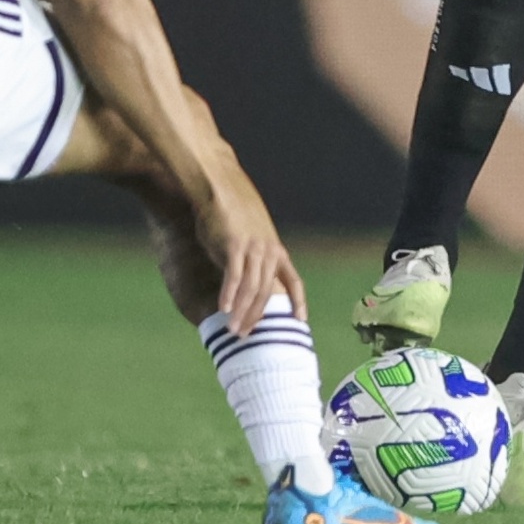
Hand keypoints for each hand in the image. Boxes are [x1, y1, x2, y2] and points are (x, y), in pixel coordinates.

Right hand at [195, 178, 307, 336]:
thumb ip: (254, 259)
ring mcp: (253, 248)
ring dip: (241, 311)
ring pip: (251, 288)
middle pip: (266, 292)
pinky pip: (234, 276)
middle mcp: (269, 251)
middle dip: (256, 316)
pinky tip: (223, 308)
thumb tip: (246, 283)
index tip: (302, 321)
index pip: (294, 280)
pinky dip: (229, 294)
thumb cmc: (233, 213)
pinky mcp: (234, 245)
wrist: (221, 188)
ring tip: (233, 329)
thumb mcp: (253, 237)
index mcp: (276, 251)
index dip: (299, 301)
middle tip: (244, 335)